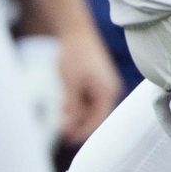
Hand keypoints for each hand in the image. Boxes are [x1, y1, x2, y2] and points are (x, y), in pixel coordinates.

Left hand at [53, 29, 122, 145]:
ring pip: (91, 110)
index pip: (98, 121)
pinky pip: (88, 101)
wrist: (76, 32)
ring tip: (61, 119)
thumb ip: (71, 106)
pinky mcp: (96, 84)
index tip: (67, 139)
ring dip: (77, 116)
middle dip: (79, 126)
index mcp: (107, 92)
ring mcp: (104, 87)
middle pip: (96, 118)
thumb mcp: (70, 83)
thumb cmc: (75, 55)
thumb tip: (68, 127)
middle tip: (61, 132)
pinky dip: (77, 106)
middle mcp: (109, 92)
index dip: (83, 132)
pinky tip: (65, 108)